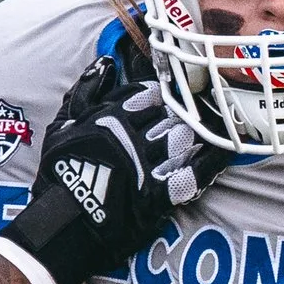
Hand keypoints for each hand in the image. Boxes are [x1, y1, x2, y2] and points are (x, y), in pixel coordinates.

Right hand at [50, 56, 226, 206]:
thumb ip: (84, 91)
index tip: (168, 99)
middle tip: (188, 119)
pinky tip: (223, 154)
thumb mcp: (62, 125)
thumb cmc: (60, 174)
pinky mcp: (158, 195)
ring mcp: (147, 166)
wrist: (63, 222)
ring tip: (204, 134)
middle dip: (180, 116)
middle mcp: (132, 138)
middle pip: (170, 115)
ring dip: (195, 136)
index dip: (161, 95)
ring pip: (183, 139)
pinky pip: (193, 174)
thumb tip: (106, 62)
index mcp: (111, 117)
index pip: (148, 94)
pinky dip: (210, 163)